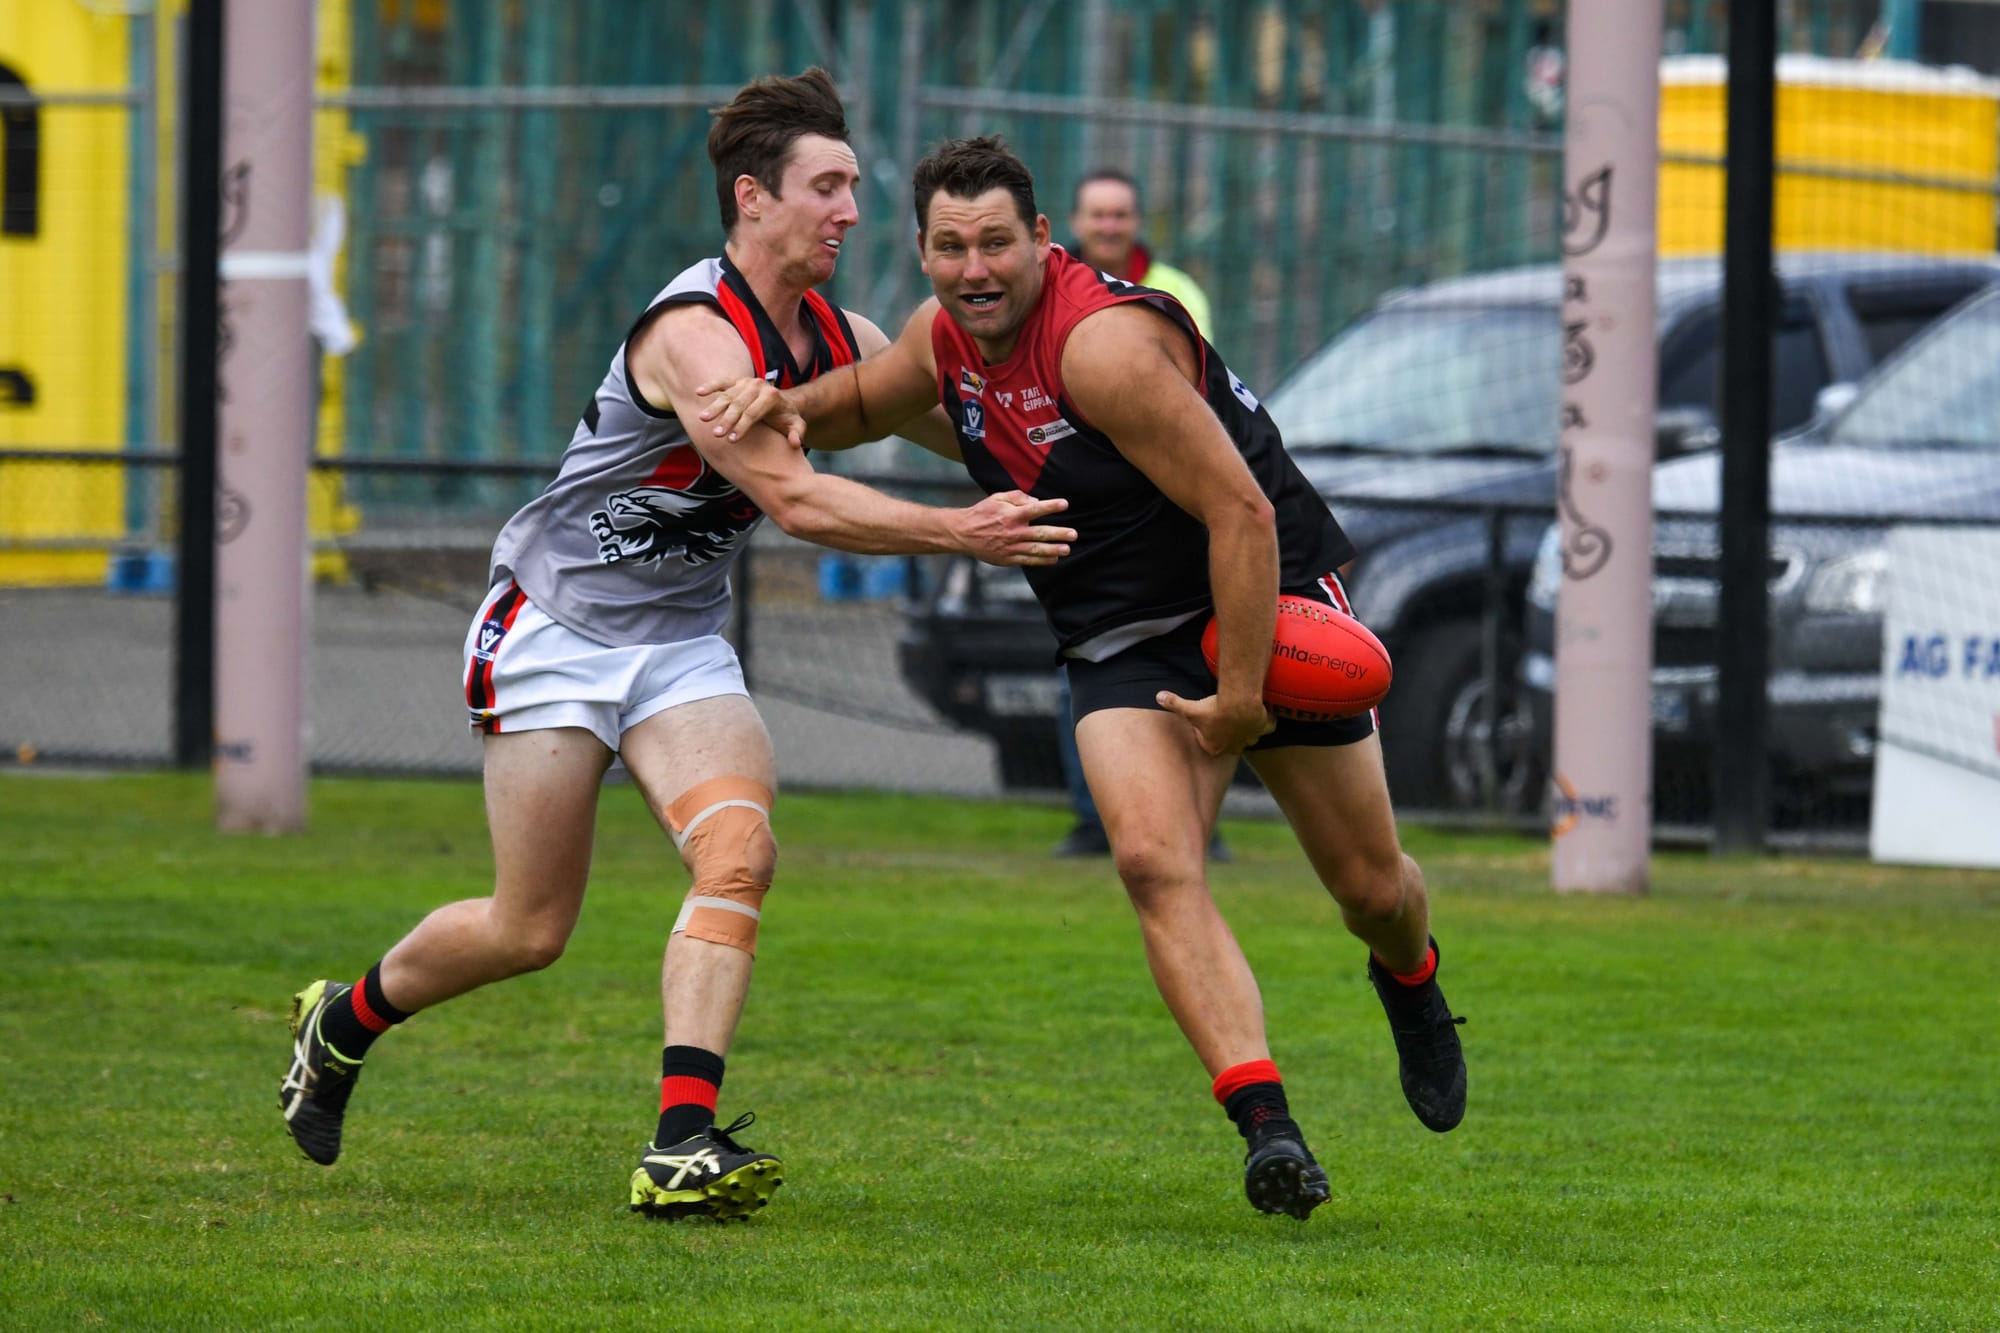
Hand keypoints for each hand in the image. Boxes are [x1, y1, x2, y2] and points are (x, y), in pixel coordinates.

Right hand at [695, 375, 804, 445]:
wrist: (783, 402)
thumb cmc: (787, 417)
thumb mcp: (796, 424)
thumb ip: (797, 433)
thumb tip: (795, 442)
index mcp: (771, 395)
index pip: (753, 412)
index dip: (742, 427)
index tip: (732, 439)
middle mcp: (758, 385)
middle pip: (739, 404)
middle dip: (727, 420)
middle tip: (716, 434)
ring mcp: (746, 382)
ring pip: (728, 395)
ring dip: (715, 407)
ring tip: (703, 419)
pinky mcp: (737, 380)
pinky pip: (722, 382)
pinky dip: (710, 386)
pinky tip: (698, 392)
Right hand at [955, 490, 1075, 566]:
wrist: (962, 533)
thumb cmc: (982, 513)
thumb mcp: (997, 498)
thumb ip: (1018, 497)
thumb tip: (1037, 502)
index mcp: (1011, 515)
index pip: (1034, 510)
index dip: (1050, 506)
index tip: (1065, 504)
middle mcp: (1012, 531)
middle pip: (1040, 533)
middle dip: (1058, 534)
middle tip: (1073, 534)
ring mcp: (1010, 547)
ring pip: (1036, 549)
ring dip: (1053, 550)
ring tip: (1067, 549)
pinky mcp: (1007, 559)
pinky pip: (1028, 560)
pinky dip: (1041, 560)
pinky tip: (1053, 559)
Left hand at [1154, 689, 1273, 756]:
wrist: (1238, 704)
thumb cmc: (1212, 709)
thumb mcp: (1189, 708)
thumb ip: (1173, 704)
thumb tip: (1158, 696)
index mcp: (1213, 747)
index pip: (1209, 744)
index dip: (1206, 733)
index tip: (1206, 720)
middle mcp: (1232, 747)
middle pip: (1230, 744)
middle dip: (1227, 735)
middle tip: (1225, 720)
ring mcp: (1249, 739)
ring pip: (1249, 738)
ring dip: (1246, 730)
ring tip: (1243, 717)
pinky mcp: (1263, 728)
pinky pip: (1267, 727)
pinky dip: (1267, 720)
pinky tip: (1263, 712)